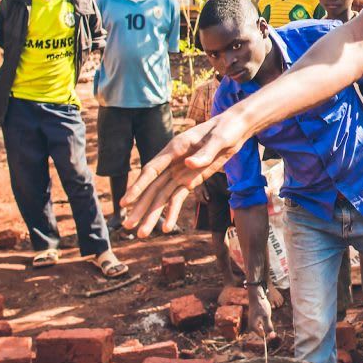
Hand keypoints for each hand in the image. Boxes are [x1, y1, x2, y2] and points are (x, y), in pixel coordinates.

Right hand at [123, 107, 255, 236]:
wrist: (237, 128)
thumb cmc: (227, 129)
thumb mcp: (219, 139)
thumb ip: (205, 153)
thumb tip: (187, 164)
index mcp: (175, 148)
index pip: (152, 170)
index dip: (138, 187)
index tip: (125, 202)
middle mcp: (173, 161)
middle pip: (153, 187)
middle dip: (140, 207)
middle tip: (128, 226)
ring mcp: (181, 171)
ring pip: (162, 196)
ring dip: (152, 214)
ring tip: (142, 234)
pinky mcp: (191, 178)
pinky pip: (178, 197)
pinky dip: (172, 212)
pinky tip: (167, 228)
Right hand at [245, 285, 272, 336]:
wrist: (256, 296)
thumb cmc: (261, 306)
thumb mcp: (266, 317)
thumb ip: (268, 327)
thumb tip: (272, 337)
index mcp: (252, 328)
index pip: (263, 337)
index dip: (270, 335)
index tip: (274, 331)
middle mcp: (251, 327)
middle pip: (263, 333)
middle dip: (268, 329)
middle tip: (268, 319)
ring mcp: (253, 323)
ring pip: (263, 328)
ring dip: (267, 325)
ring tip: (265, 316)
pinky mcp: (255, 320)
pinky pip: (263, 325)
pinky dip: (266, 322)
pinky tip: (265, 315)